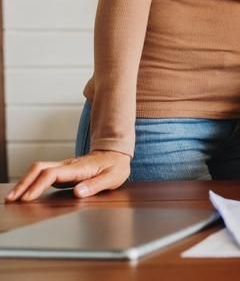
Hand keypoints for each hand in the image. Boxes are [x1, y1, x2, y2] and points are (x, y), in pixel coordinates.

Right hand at [5, 150, 130, 201]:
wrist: (115, 154)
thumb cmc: (115, 166)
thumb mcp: (113, 177)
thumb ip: (96, 185)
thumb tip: (78, 192)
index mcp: (79, 167)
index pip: (53, 174)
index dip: (38, 185)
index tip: (28, 198)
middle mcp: (67, 165)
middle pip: (39, 168)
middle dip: (23, 183)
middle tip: (11, 199)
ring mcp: (63, 167)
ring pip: (37, 170)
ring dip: (24, 182)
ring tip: (12, 198)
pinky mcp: (61, 171)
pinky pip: (41, 174)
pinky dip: (30, 182)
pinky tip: (24, 193)